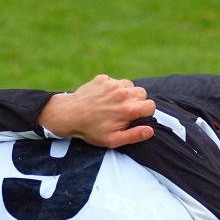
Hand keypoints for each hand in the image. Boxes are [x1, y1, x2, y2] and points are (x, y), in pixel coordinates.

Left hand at [38, 75, 155, 147]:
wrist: (69, 115)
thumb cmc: (91, 130)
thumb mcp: (113, 140)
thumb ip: (134, 135)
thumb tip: (150, 131)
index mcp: (128, 109)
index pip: (151, 106)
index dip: (145, 113)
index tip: (136, 118)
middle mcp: (123, 94)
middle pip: (143, 93)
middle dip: (138, 102)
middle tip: (125, 111)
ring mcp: (112, 84)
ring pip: (130, 85)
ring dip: (127, 93)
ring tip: (115, 104)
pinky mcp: (103, 79)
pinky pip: (116, 81)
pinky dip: (113, 88)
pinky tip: (104, 98)